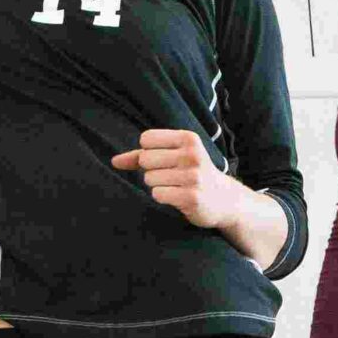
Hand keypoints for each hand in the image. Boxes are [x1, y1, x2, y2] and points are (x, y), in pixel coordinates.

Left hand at [112, 130, 251, 234]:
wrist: (224, 199)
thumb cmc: (191, 173)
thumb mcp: (173, 157)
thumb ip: (140, 156)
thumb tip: (114, 161)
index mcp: (188, 138)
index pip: (146, 139)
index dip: (148, 152)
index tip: (164, 160)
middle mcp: (192, 155)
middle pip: (145, 159)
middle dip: (151, 171)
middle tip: (171, 176)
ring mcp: (193, 176)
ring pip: (149, 178)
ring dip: (158, 186)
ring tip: (177, 187)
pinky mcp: (192, 197)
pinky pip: (157, 194)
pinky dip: (163, 197)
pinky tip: (178, 197)